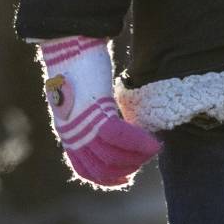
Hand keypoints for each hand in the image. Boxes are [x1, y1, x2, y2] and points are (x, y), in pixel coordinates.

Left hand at [37, 37, 160, 189]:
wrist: (69, 45)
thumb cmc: (79, 66)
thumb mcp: (84, 99)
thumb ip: (94, 115)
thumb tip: (113, 121)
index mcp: (68, 133)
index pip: (86, 170)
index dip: (108, 178)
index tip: (127, 177)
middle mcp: (73, 134)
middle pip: (102, 168)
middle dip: (128, 168)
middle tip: (146, 157)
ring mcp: (82, 125)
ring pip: (113, 156)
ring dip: (137, 157)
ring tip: (154, 148)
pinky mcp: (95, 111)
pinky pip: (120, 136)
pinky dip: (139, 142)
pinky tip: (153, 142)